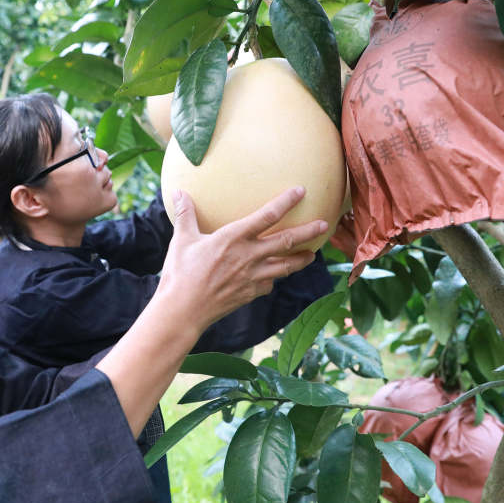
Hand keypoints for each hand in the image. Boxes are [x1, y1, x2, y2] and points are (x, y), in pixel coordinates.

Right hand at [156, 187, 327, 330]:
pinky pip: (268, 284)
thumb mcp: (182, 240)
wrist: (184, 310)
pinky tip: (273, 278)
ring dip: (301, 259)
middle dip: (308, 232)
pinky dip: (273, 279)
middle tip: (325, 224)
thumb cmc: (180, 273)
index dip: (286, 202)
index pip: (267, 216)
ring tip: (312, 254)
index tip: (301, 192)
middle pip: (286, 241)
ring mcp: (252, 277)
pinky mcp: (250, 294)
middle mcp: (249, 256)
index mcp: (233, 238)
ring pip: (285, 266)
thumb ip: (185, 215)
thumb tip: (178, 192)